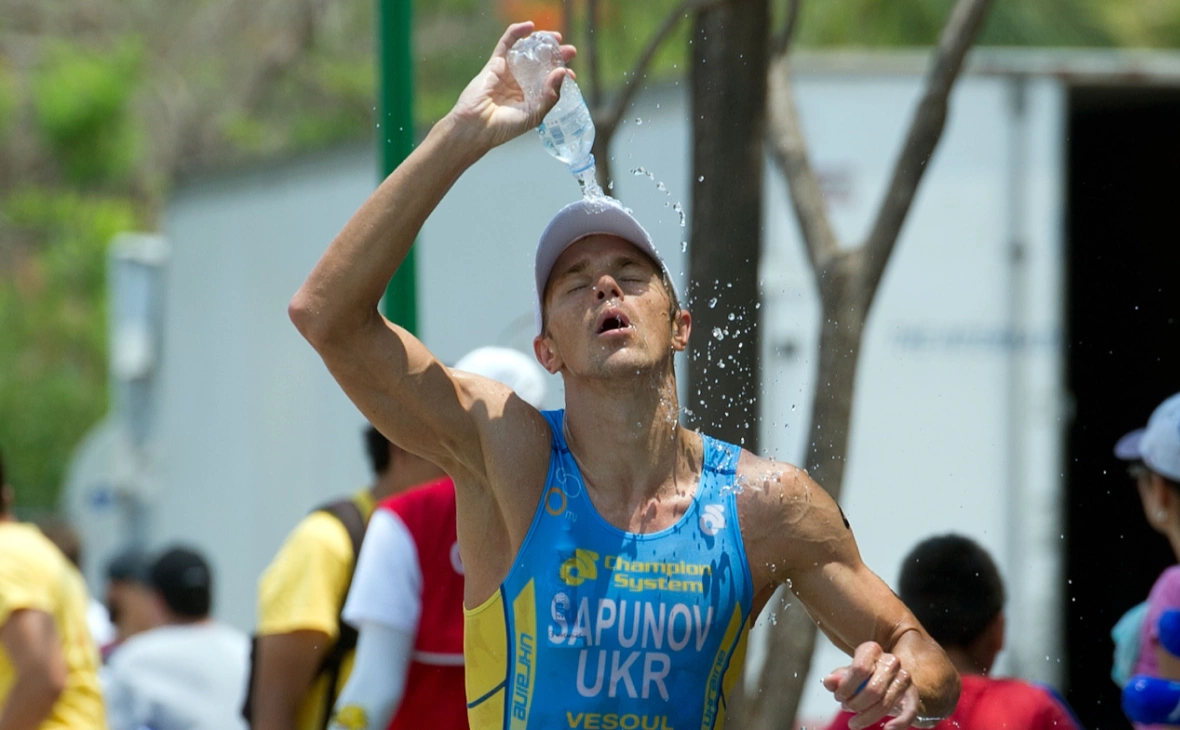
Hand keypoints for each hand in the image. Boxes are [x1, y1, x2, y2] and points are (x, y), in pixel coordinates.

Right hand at [448, 22, 576, 150]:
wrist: (477, 126)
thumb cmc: (504, 127)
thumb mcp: (534, 115)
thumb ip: (550, 96)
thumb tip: (562, 72)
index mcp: (530, 98)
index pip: (549, 82)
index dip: (561, 76)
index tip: (571, 73)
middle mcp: (520, 84)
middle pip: (541, 64)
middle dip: (556, 56)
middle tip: (570, 51)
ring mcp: (508, 72)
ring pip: (526, 52)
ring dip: (541, 42)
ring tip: (556, 37)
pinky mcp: (495, 63)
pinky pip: (506, 43)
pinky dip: (517, 32)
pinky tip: (530, 26)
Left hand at [823, 642, 926, 729]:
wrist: (887, 678)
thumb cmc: (863, 675)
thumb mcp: (848, 674)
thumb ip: (837, 678)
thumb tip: (829, 682)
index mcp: (871, 650)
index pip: (859, 669)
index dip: (846, 687)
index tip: (839, 697)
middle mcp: (891, 661)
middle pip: (873, 689)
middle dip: (855, 704)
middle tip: (846, 708)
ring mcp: (904, 677)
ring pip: (885, 703)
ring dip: (867, 717)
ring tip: (854, 723)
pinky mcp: (913, 694)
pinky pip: (909, 712)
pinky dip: (899, 723)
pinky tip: (887, 729)